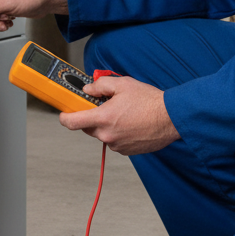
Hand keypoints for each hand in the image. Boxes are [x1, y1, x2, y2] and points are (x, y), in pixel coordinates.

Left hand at [60, 75, 179, 155]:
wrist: (171, 118)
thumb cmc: (150, 101)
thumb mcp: (123, 84)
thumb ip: (101, 85)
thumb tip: (88, 89)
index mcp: (103, 118)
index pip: (72, 122)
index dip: (64, 117)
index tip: (63, 113)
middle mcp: (107, 135)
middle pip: (87, 128)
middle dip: (92, 117)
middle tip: (105, 105)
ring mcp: (117, 145)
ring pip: (103, 134)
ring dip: (107, 125)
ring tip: (125, 113)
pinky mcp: (127, 151)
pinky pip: (115, 141)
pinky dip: (119, 133)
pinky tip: (132, 123)